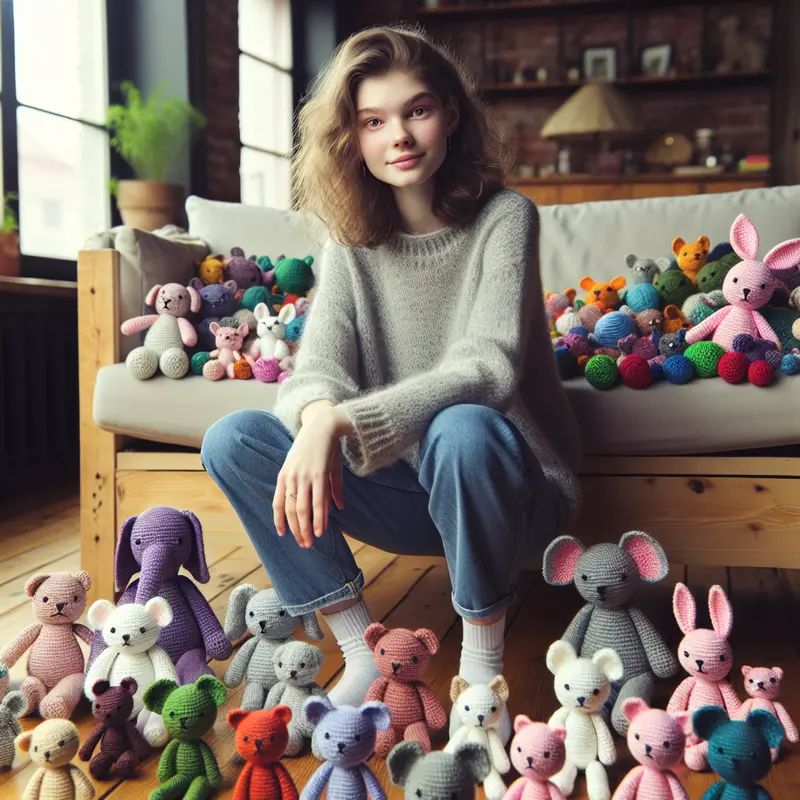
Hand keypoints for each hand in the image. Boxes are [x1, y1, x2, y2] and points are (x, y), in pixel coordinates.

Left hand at [273, 405, 350, 547]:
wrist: (323, 425)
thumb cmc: (319, 445)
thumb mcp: (315, 466)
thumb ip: (326, 488)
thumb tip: (338, 506)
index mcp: (284, 475)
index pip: (278, 503)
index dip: (279, 520)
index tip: (282, 534)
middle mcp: (290, 478)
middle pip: (291, 511)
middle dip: (296, 530)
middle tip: (303, 544)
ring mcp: (303, 477)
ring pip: (302, 510)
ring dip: (306, 529)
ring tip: (311, 542)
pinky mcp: (318, 475)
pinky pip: (317, 502)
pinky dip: (318, 518)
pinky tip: (320, 530)